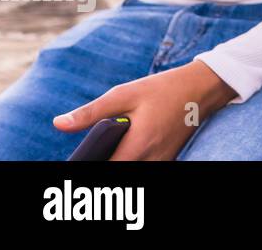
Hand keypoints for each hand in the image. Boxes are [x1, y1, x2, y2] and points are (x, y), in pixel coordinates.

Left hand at [52, 60, 236, 160]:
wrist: (203, 87)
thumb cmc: (163, 89)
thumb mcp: (125, 94)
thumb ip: (91, 112)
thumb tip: (58, 124)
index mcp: (138, 146)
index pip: (106, 171)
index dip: (90, 166)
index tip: (81, 158)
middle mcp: (153, 159)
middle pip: (119, 174)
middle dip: (104, 164)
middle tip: (94, 150)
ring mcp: (163, 161)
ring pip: (133, 172)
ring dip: (119, 162)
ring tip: (112, 147)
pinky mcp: (168, 159)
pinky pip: (145, 166)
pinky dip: (133, 160)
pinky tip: (129, 147)